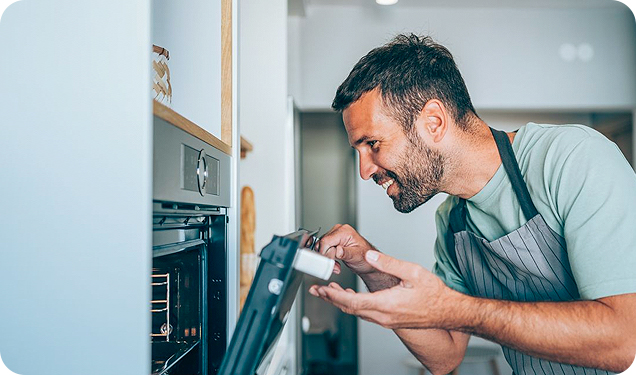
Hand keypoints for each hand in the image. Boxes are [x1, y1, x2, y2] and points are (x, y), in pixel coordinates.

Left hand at [309, 250, 456, 329]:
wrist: (449, 312)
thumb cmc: (434, 294)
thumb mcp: (413, 272)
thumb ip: (389, 263)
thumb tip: (370, 256)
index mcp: (387, 304)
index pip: (352, 302)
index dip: (334, 296)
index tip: (322, 289)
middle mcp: (384, 316)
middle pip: (350, 309)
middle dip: (331, 299)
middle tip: (317, 291)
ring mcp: (386, 320)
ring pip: (357, 312)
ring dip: (341, 302)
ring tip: (328, 293)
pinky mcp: (389, 320)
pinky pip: (366, 314)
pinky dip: (353, 305)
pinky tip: (349, 298)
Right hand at [316, 224, 377, 275]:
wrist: (368, 262)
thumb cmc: (366, 258)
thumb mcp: (357, 257)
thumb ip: (346, 253)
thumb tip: (337, 250)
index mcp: (345, 231)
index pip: (326, 241)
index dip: (325, 253)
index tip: (330, 263)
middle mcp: (338, 231)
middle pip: (322, 244)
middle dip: (326, 257)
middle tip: (335, 266)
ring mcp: (335, 235)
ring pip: (321, 247)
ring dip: (327, 259)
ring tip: (337, 265)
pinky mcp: (333, 241)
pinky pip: (324, 249)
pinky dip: (328, 258)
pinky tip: (335, 263)